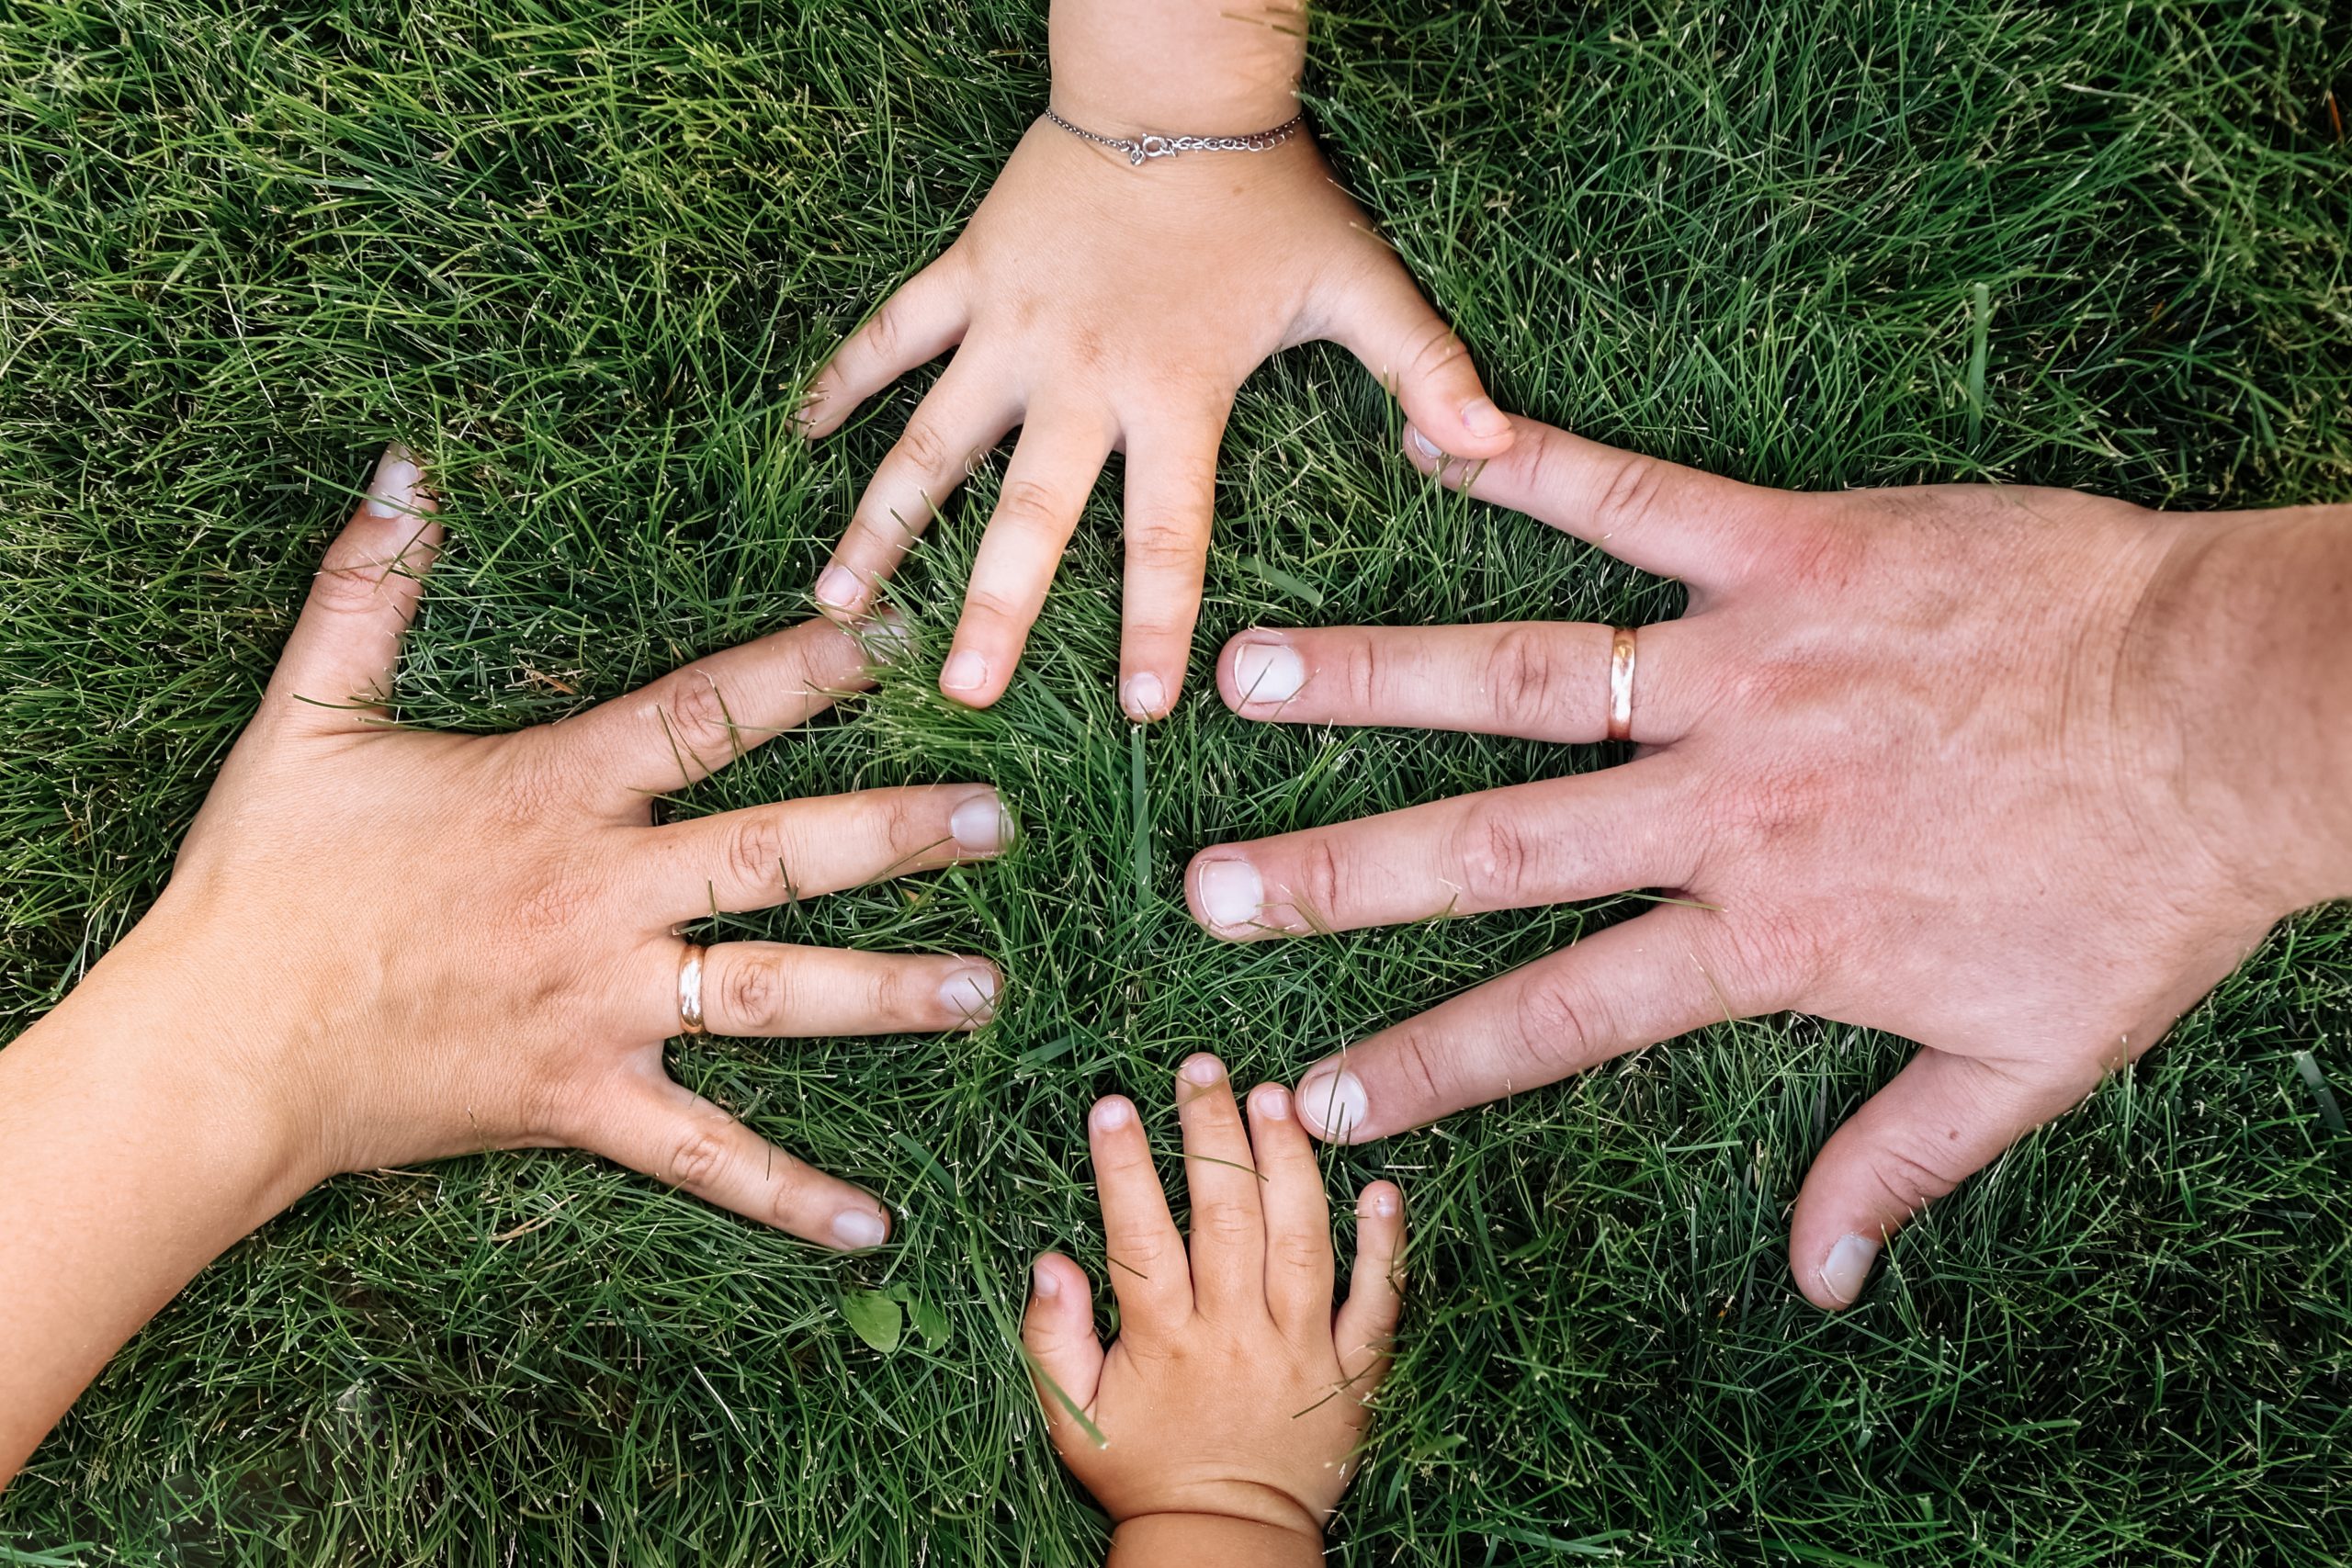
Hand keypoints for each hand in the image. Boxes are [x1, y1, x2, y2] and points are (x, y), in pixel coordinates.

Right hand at [126, 446, 1012, 1247]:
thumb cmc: (264, 877)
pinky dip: (787, 1195)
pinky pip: (703, 1155)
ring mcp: (602, 1004)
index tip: (901, 638)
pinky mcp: (583, 1100)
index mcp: (556, 789)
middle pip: (776, 856)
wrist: (218, 1044)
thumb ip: (371, 584)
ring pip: (772, 996)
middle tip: (997, 820)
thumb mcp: (307, 710)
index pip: (707, 711)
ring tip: (986, 988)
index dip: (807, 668)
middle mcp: (603, 894)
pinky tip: (873, 1223)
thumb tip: (402, 465)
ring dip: (885, 993)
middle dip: (892, 836)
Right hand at [799, 119, 1513, 720]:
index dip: (1158, 626)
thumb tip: (1496, 445)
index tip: (1144, 710)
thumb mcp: (1358, 281)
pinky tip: (798, 432)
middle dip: (993, 608)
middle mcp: (1080, 378)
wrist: (1175, 82)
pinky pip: (892, 334)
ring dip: (882, 521)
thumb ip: (1424, 368)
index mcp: (1173, 395)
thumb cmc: (1267, 191)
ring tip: (835, 600)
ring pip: (932, 440)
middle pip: (1030, 513)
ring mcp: (1010, 327)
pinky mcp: (968, 273)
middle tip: (958, 692)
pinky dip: (844, 379)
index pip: (1166, 535)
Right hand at [1022, 1055, 1404, 1562]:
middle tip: (1203, 1067)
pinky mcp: (1353, 1372)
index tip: (1112, 1104)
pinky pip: (1379, 1303)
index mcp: (1165, 1341)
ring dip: (1290, 1163)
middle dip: (1212, 1134)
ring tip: (1278, 1095)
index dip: (1124, 1167)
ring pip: (1301, 1242)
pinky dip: (1386, 1246)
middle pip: (1227, 1218)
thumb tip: (1051, 1259)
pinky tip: (1384, 1187)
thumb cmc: (1141, 1469)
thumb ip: (1052, 1337)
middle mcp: (1236, 1335)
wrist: (1224, 1539)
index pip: (1140, 1236)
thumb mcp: (1072, 1415)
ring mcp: (1302, 1351)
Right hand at [1183, 416, 2351, 1308]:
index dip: (1430, 1062)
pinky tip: (1437, 436)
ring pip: (1529, 675)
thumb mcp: (2029, 1063)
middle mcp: (1723, 807)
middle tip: (1207, 888)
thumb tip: (1824, 1280)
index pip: (1560, 1013)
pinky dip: (1538, 465)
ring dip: (1379, 677)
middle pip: (1495, 847)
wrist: (2235, 718)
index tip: (1316, 1092)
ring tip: (1248, 671)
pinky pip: (1643, 501)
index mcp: (1766, 935)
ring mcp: (1747, 671)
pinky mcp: (1795, 553)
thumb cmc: (2138, 890)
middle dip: (1339, 876)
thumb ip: (1902, 1166)